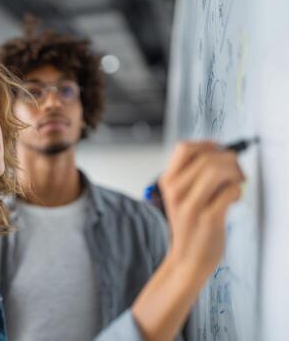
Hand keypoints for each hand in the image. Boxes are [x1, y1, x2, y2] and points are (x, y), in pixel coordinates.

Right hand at [159, 141, 243, 276]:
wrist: (187, 259)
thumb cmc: (190, 225)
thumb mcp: (182, 196)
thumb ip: (194, 175)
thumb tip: (221, 152)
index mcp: (167, 182)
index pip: (184, 148)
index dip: (207, 145)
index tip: (220, 152)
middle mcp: (175, 192)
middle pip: (206, 157)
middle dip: (229, 159)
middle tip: (236, 171)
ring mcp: (190, 205)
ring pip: (216, 170)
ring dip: (234, 173)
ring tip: (236, 183)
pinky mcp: (207, 218)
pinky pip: (229, 191)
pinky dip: (237, 191)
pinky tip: (233, 200)